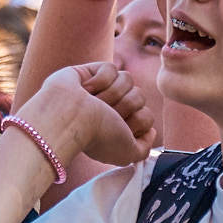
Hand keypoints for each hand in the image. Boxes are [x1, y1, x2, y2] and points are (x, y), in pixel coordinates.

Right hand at [24, 62, 157, 167]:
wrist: (71, 119)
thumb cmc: (98, 137)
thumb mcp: (127, 154)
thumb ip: (145, 149)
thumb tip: (150, 132)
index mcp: (116, 127)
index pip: (145, 115)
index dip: (137, 122)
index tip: (120, 130)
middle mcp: (109, 109)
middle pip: (139, 96)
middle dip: (125, 107)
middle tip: (105, 116)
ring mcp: (100, 90)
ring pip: (128, 80)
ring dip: (113, 94)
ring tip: (94, 102)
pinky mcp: (90, 71)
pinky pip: (112, 69)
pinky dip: (100, 80)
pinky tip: (86, 90)